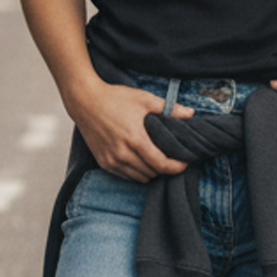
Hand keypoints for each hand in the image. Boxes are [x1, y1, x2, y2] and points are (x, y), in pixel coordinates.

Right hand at [69, 82, 194, 182]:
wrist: (85, 101)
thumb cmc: (115, 98)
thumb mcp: (145, 99)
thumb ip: (169, 108)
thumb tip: (191, 114)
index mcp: (136, 139)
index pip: (161, 165)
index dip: (176, 167)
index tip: (185, 163)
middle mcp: (123, 154)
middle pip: (152, 173)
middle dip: (166, 169)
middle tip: (174, 159)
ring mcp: (111, 160)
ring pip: (139, 178)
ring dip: (152, 172)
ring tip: (159, 160)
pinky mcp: (104, 162)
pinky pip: (126, 176)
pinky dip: (137, 172)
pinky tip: (142, 160)